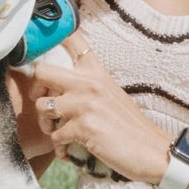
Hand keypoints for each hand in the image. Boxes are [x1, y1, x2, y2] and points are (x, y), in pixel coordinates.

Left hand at [31, 45, 173, 185]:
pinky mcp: (83, 127)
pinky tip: (70, 148)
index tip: (42, 49)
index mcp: (96, 71)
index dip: (51, 38)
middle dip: (37, 90)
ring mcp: (85, 104)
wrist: (151, 150)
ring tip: (58, 130)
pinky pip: (54, 135)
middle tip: (46, 104)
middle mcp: (89, 82)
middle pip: (42, 70)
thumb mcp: (110, 93)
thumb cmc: (129, 125)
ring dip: (46, 123)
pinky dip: (60, 146)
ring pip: (42, 106)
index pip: (71, 39)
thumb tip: (57, 85)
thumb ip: (87, 84)